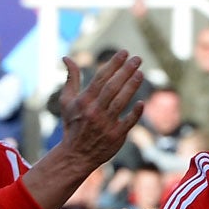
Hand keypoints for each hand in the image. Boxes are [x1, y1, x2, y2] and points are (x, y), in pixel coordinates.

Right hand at [55, 49, 143, 165]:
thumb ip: (71, 79)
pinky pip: (127, 123)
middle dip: (125, 71)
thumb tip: (66, 58)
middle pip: (112, 87)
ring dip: (131, 87)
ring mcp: (105, 124)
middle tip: (137, 59)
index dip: (113, 64)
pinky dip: (134, 113)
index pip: (101, 78)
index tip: (124, 53)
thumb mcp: (67, 102)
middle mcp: (94, 111)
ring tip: (141, 73)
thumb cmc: (73, 125)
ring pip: (121, 102)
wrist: (76, 155)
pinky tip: (141, 102)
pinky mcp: (115, 136)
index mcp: (84, 101)